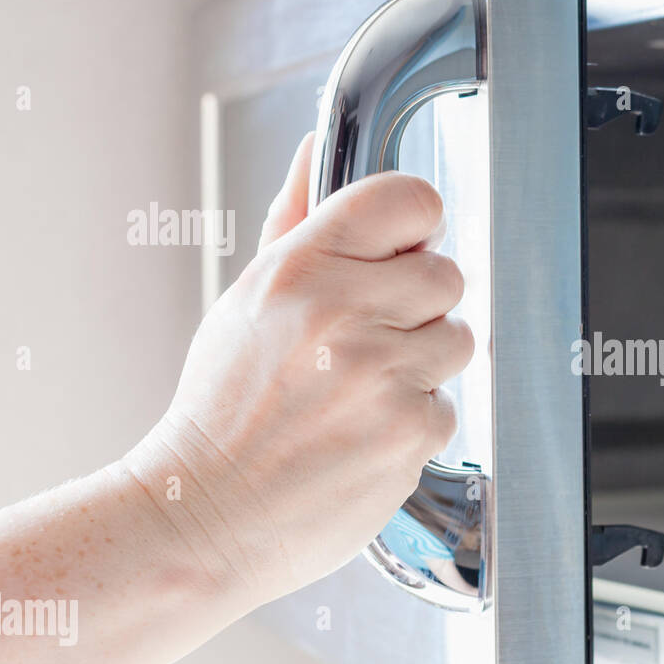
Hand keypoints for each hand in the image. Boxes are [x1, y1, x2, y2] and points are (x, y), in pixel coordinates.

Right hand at [124, 133, 473, 604]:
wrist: (205, 515)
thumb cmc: (223, 410)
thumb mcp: (245, 300)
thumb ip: (294, 221)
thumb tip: (315, 148)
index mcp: (300, 268)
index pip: (407, 200)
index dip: (415, 225)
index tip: (404, 248)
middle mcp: (345, 314)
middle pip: (448, 275)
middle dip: (418, 306)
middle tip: (370, 340)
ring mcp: (383, 374)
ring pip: (458, 340)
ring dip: (422, 364)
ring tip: (361, 391)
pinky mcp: (411, 431)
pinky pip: (449, 405)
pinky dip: (416, 421)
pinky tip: (364, 434)